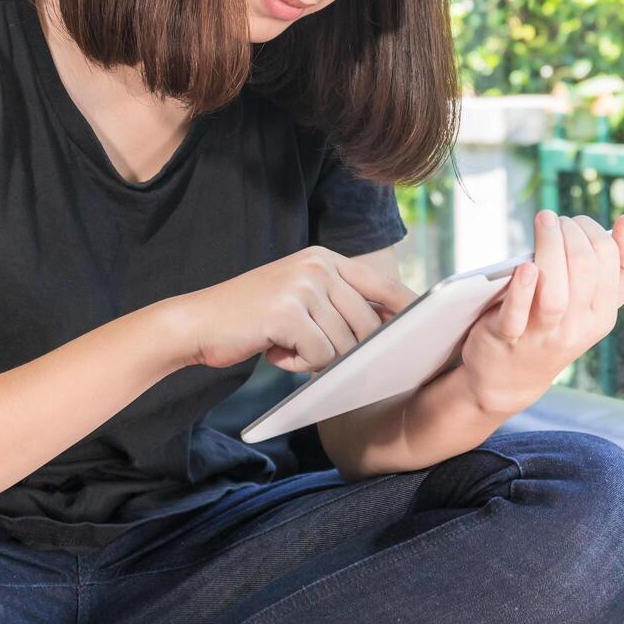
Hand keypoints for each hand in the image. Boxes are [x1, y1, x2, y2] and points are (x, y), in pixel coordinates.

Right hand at [166, 246, 420, 371]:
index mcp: (325, 258)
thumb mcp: (299, 298)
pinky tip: (276, 353)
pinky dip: (300, 365)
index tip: (426, 333)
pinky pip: (320, 356)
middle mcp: (318, 266)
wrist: (197, 323)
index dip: (407, 311)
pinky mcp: (288, 312)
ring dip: (320, 359)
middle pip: (368, 323)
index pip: (382, 285)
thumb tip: (387, 334)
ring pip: (345, 344)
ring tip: (288, 348)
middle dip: (354, 351)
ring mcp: (303, 286)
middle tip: (319, 357)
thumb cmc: (252, 319)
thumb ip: (338, 306)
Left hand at [456, 210, 623, 416]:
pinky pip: (517, 314)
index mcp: (602, 315)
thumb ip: (617, 267)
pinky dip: (521, 289)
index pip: (611, 262)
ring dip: (549, 248)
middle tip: (555, 219)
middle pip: (584, 269)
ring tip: (544, 220)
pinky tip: (524, 266)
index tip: (577, 220)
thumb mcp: (590, 304)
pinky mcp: (507, 337)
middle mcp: (577, 327)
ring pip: (555, 292)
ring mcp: (543, 335)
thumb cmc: (552, 326)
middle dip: (571, 232)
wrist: (509, 377)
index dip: (595, 231)